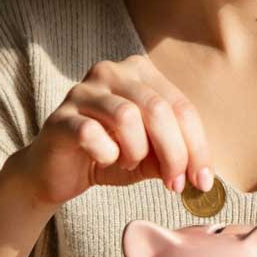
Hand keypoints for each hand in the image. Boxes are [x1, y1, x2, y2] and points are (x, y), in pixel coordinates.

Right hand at [17, 54, 213, 206]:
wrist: (55, 172)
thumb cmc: (108, 156)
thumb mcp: (150, 156)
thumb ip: (173, 155)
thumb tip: (201, 175)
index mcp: (140, 72)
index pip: (181, 106)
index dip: (196, 146)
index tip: (202, 181)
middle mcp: (112, 71)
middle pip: (159, 109)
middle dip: (174, 153)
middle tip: (174, 184)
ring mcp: (83, 91)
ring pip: (127, 116)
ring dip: (136, 151)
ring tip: (128, 163)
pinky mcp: (60, 117)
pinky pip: (92, 134)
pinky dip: (106, 154)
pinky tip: (103, 160)